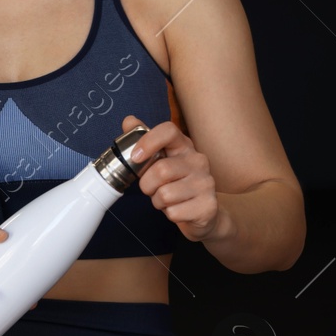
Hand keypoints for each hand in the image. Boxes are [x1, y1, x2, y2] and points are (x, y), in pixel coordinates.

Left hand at [120, 114, 221, 241]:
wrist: (204, 212)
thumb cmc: (177, 184)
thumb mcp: (160, 161)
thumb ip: (144, 141)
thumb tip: (128, 120)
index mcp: (184, 146)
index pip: (168, 131)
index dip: (148, 141)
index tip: (135, 157)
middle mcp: (199, 161)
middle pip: (161, 170)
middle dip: (147, 185)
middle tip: (153, 189)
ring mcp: (206, 183)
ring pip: (165, 194)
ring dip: (158, 202)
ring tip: (168, 200)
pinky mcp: (207, 206)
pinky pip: (174, 212)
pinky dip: (170, 214)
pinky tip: (179, 210)